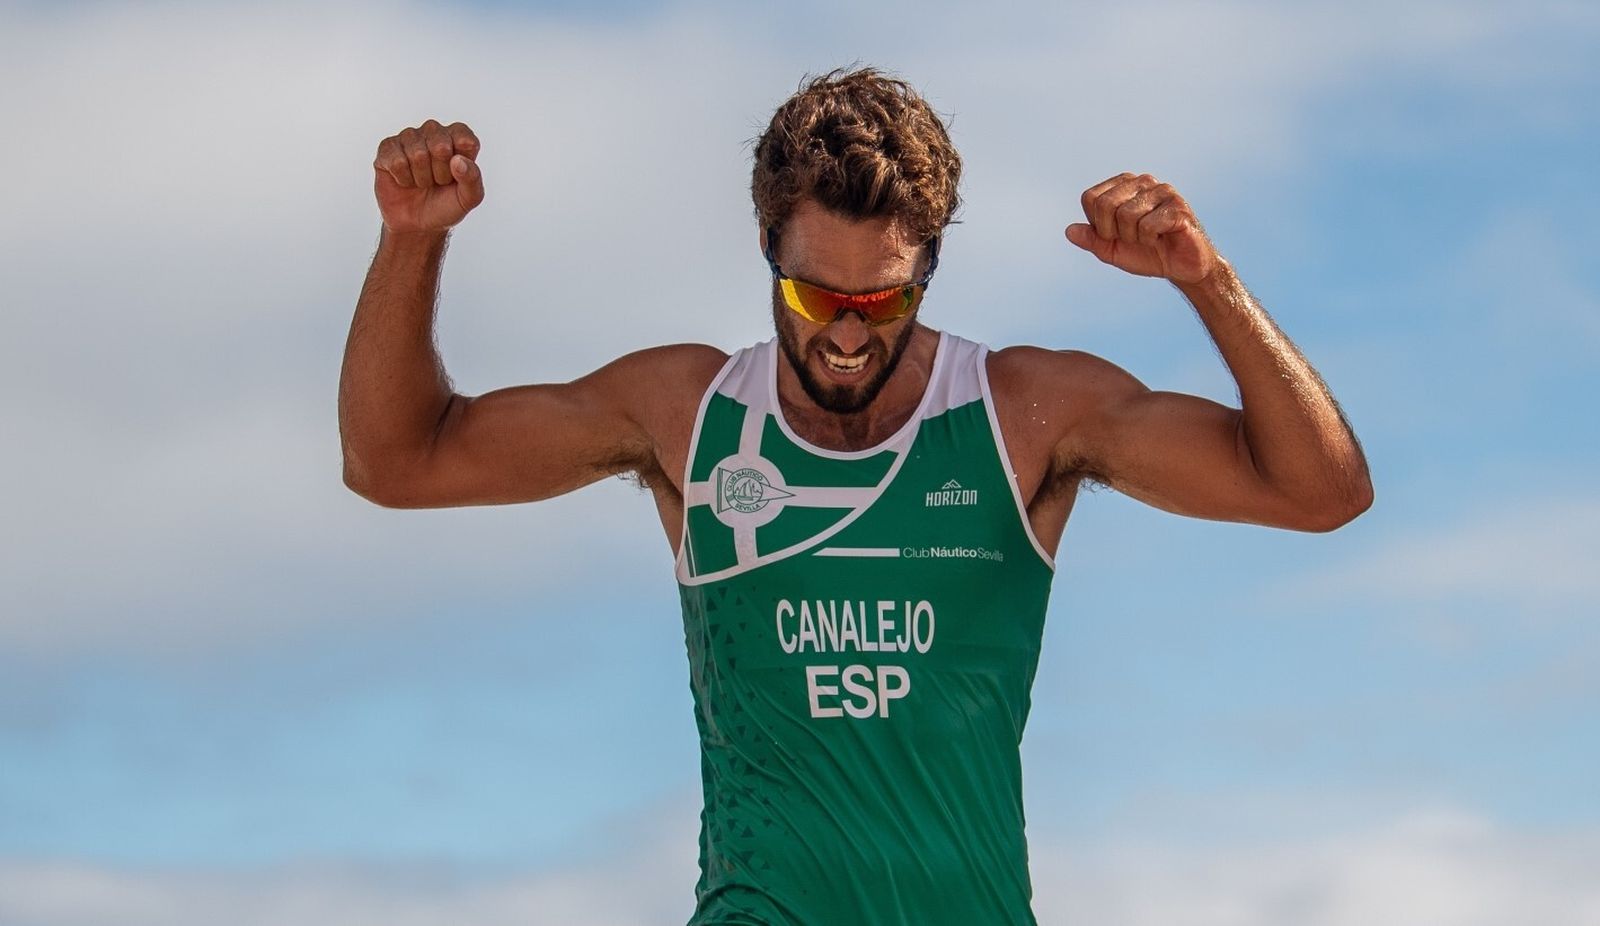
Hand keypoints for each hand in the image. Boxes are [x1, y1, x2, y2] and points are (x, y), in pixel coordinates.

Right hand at [373, 119, 484, 232]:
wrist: (418, 225)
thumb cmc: (445, 206)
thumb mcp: (469, 198)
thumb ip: (473, 178)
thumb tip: (457, 160)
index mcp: (457, 138)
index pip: (463, 137)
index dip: (460, 163)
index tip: (456, 176)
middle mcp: (433, 132)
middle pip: (440, 145)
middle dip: (440, 173)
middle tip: (437, 182)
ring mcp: (409, 138)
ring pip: (417, 153)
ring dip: (421, 177)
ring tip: (422, 182)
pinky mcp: (387, 148)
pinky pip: (396, 161)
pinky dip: (403, 179)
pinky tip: (405, 181)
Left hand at [1065, 173, 1216, 283]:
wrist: (1182, 268)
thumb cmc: (1147, 254)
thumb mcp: (1112, 250)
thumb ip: (1091, 239)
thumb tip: (1069, 231)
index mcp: (1124, 185)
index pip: (1090, 198)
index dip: (1097, 225)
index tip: (1115, 234)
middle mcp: (1143, 181)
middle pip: (1104, 204)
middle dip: (1114, 232)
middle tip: (1133, 238)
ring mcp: (1163, 191)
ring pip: (1126, 215)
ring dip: (1134, 237)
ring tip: (1150, 238)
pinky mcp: (1178, 207)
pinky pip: (1147, 225)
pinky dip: (1150, 240)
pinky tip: (1162, 239)